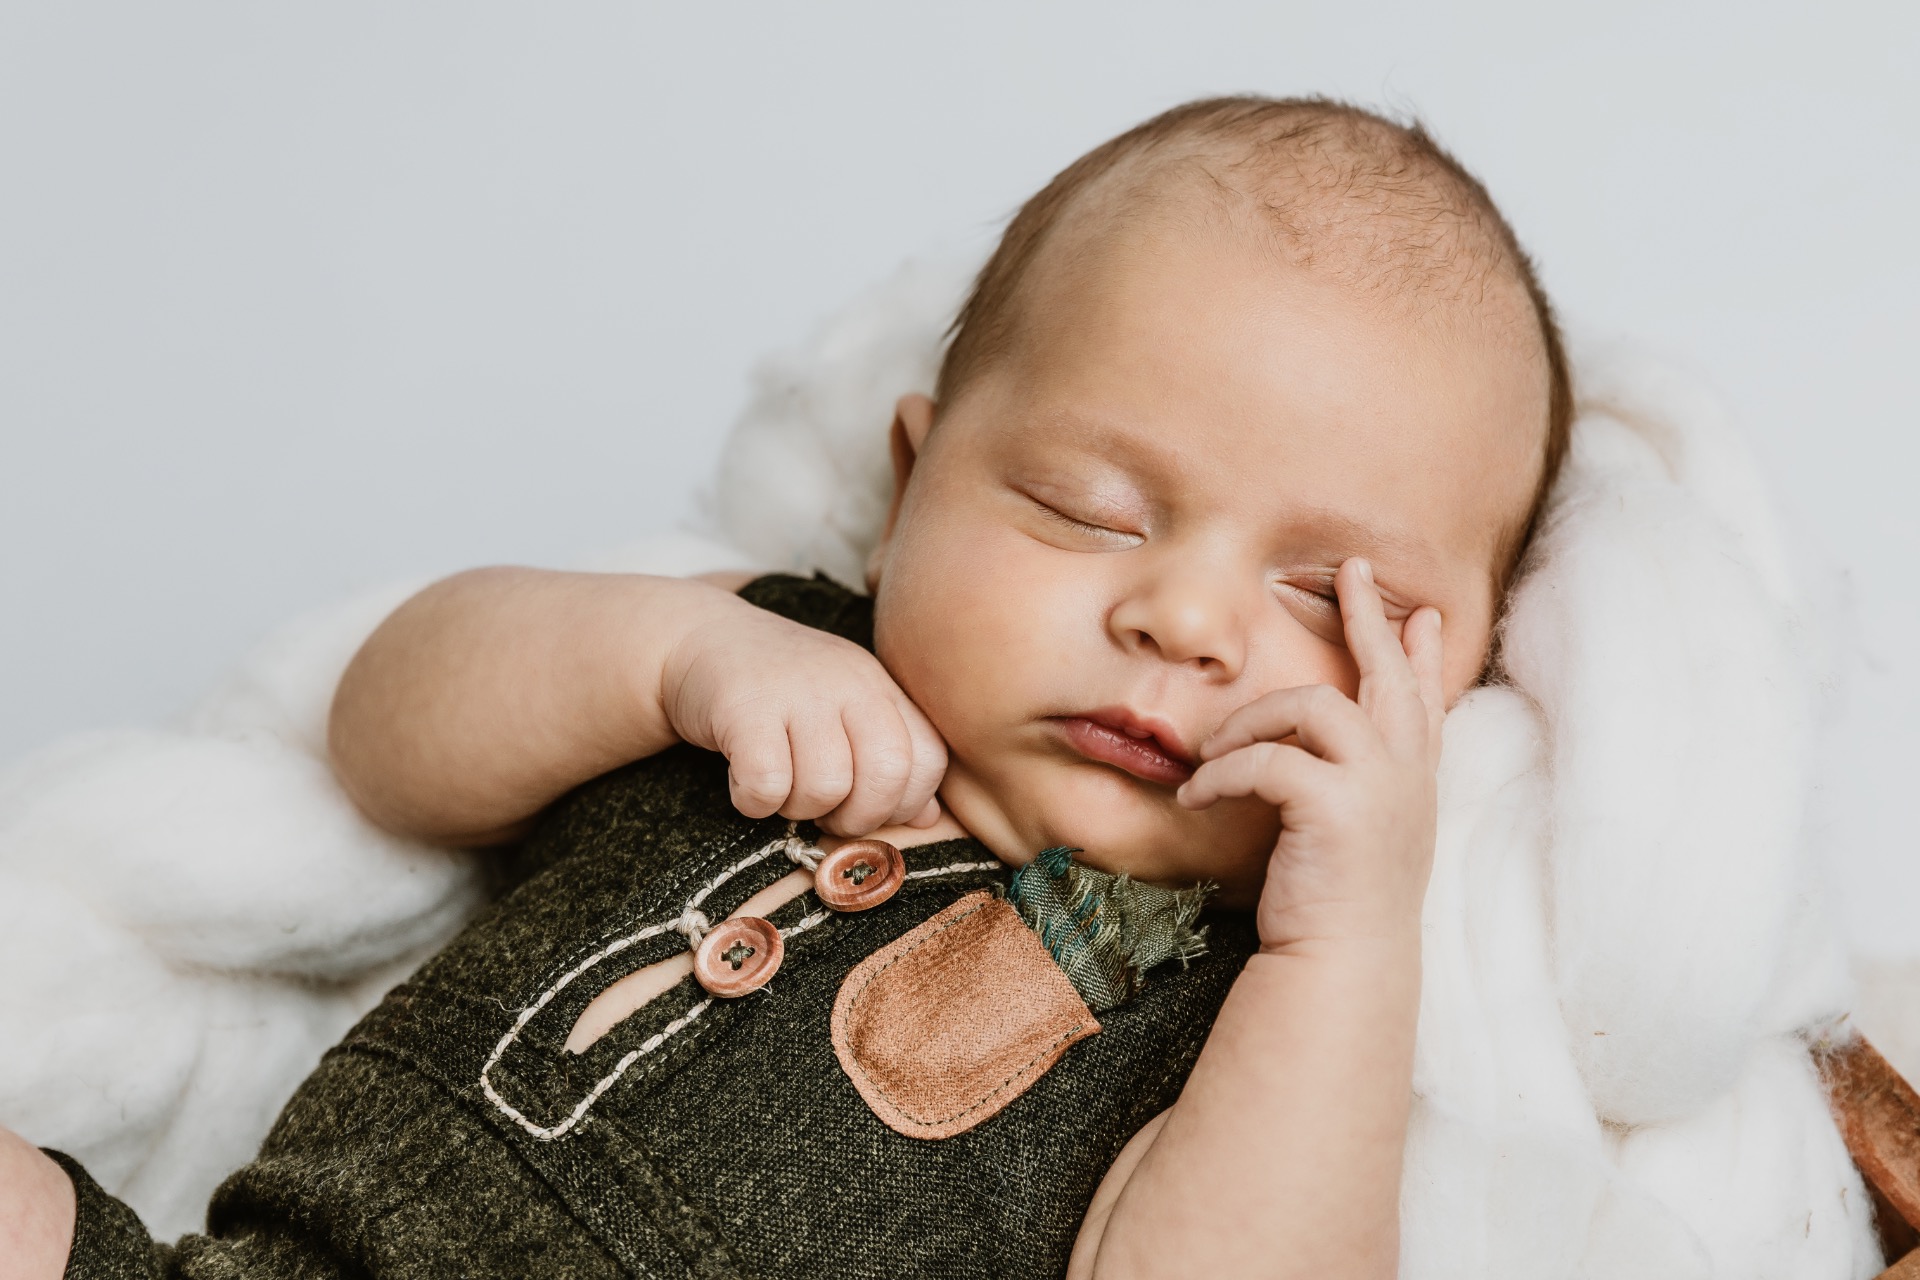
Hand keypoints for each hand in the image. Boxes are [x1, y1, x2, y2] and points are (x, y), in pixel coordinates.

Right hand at [662, 595, 947, 835]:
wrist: (703, 638)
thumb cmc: (783, 691)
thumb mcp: (846, 712)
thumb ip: (891, 758)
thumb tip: (927, 817)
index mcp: (881, 686)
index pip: (929, 760)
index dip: (905, 803)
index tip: (866, 806)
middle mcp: (848, 682)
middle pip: (887, 776)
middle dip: (858, 817)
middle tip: (825, 813)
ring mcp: (796, 691)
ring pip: (825, 787)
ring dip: (798, 809)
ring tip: (779, 789)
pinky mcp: (744, 707)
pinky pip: (767, 784)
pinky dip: (754, 802)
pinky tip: (744, 784)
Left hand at [1176, 557, 1443, 950]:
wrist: (1341, 969)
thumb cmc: (1332, 909)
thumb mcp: (1353, 835)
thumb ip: (1343, 785)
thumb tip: (1301, 749)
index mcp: (1411, 783)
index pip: (1424, 703)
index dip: (1421, 656)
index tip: (1423, 614)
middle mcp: (1407, 777)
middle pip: (1390, 676)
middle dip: (1369, 618)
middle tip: (1355, 571)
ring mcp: (1380, 788)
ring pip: (1316, 705)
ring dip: (1252, 721)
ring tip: (1212, 752)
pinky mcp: (1337, 807)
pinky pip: (1268, 759)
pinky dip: (1224, 772)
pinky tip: (1196, 794)